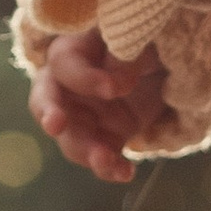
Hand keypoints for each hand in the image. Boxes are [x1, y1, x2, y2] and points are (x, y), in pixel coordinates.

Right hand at [29, 24, 170, 185]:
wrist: (165, 64)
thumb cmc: (144, 38)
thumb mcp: (139, 37)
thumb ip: (125, 52)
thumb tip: (118, 78)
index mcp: (73, 49)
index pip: (63, 64)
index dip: (86, 78)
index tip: (120, 88)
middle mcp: (69, 85)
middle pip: (45, 100)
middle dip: (48, 112)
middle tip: (56, 124)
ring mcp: (84, 116)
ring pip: (70, 138)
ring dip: (86, 151)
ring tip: (106, 160)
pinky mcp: (105, 138)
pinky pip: (100, 158)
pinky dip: (110, 168)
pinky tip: (125, 172)